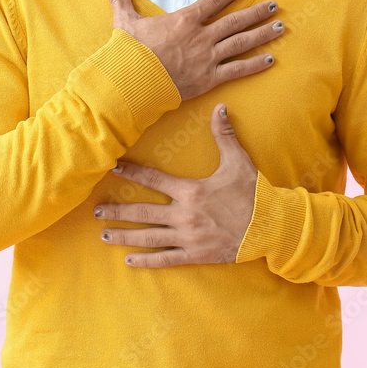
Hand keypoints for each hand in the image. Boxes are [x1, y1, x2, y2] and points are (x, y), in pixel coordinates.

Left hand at [93, 103, 257, 266]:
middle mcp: (185, 215)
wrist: (271, 226)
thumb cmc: (254, 193)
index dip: (132, 173)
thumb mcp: (239, 162)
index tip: (113, 167)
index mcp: (192, 191)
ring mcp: (188, 237)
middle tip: (95, 209)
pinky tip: (129, 259)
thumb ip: (225, 135)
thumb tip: (220, 107)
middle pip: (143, 212)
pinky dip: (146, 260)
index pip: (154, 180)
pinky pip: (166, 258)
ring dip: (124, 235)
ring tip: (103, 234)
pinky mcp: (196, 254)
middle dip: (117, 210)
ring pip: (149, 237)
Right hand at [100, 0, 283, 100]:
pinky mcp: (209, 79)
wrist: (131, 82)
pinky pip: (237, 70)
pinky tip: (270, 60)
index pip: (214, 0)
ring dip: (262, 34)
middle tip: (274, 6)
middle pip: (235, 21)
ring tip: (280, 28)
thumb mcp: (124, 21)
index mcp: (184, 20)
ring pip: (241, 43)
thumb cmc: (128, 52)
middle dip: (257, 12)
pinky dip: (254, 65)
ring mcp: (207, 58)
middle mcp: (201, 37)